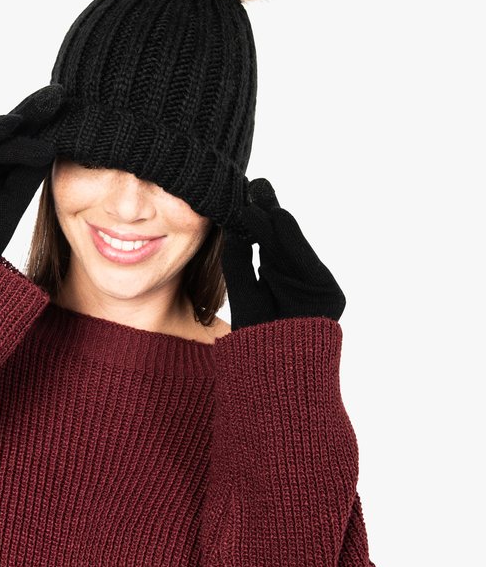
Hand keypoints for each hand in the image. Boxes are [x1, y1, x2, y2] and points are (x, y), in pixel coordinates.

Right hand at [0, 84, 66, 258]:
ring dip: (23, 121)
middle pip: (9, 130)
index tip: (68, 103)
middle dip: (36, 111)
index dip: (44, 120)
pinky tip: (13, 122)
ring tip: (50, 104)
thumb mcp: (18, 191)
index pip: (22, 137)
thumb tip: (51, 143)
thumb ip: (30, 166)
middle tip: (61, 92)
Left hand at [221, 178, 345, 330]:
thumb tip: (237, 224)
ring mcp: (316, 289)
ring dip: (276, 221)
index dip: (257, 222)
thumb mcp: (244, 292)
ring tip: (258, 194)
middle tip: (254, 184)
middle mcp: (300, 282)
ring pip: (292, 248)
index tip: (244, 196)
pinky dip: (291, 240)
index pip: (269, 245)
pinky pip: (305, 263)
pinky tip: (276, 217)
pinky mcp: (328, 296)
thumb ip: (241, 260)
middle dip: (268, 213)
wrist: (275, 382)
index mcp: (280, 282)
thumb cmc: (255, 343)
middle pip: (282, 241)